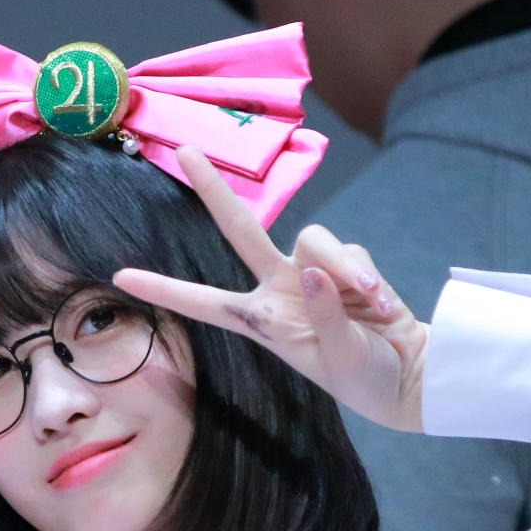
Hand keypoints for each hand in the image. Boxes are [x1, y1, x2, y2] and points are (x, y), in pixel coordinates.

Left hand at [112, 148, 429, 431]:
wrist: (410, 376)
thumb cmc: (366, 379)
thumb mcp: (340, 357)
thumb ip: (324, 312)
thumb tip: (312, 269)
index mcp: (262, 322)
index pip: (204, 302)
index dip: (165, 288)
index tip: (121, 277)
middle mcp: (278, 290)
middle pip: (240, 230)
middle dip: (214, 190)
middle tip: (185, 152)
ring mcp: (311, 273)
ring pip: (314, 238)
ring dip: (344, 268)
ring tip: (369, 304)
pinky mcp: (346, 265)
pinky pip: (351, 253)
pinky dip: (367, 276)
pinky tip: (382, 306)